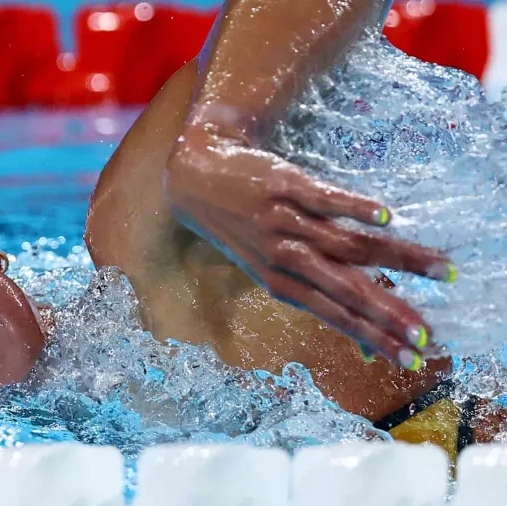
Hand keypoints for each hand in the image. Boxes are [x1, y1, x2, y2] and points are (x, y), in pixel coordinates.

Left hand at [166, 127, 455, 369]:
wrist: (196, 177)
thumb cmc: (242, 228)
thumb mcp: (267, 267)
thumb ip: (312, 293)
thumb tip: (358, 335)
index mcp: (280, 282)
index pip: (335, 314)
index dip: (372, 336)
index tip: (409, 357)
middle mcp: (284, 256)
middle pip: (344, 287)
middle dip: (387, 312)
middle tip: (424, 332)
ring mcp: (283, 221)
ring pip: (345, 244)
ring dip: (395, 257)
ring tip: (437, 267)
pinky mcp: (283, 185)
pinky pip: (323, 199)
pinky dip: (354, 207)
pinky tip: (385, 216)